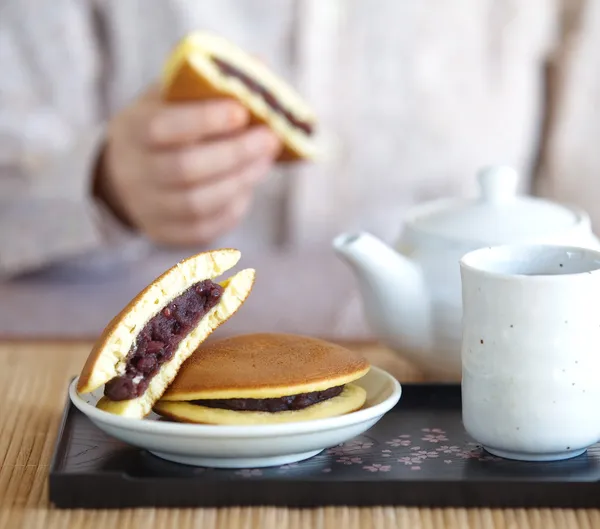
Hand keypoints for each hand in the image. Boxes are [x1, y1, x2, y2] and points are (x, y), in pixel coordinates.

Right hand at [95, 85, 280, 245]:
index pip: (163, 127)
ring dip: (241, 180)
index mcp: (132, 130)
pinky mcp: (166, 234)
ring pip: (199, 203)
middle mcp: (136, 173)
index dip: (205, 120)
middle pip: (186, 169)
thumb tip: (259, 64)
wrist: (125, 176)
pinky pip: (206, 227)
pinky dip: (233, 206)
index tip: (242, 111)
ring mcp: (149, 208)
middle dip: (235, 153)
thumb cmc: (161, 128)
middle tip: (270, 138)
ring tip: (265, 159)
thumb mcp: (171, 98)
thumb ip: (209, 82)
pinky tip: (247, 185)